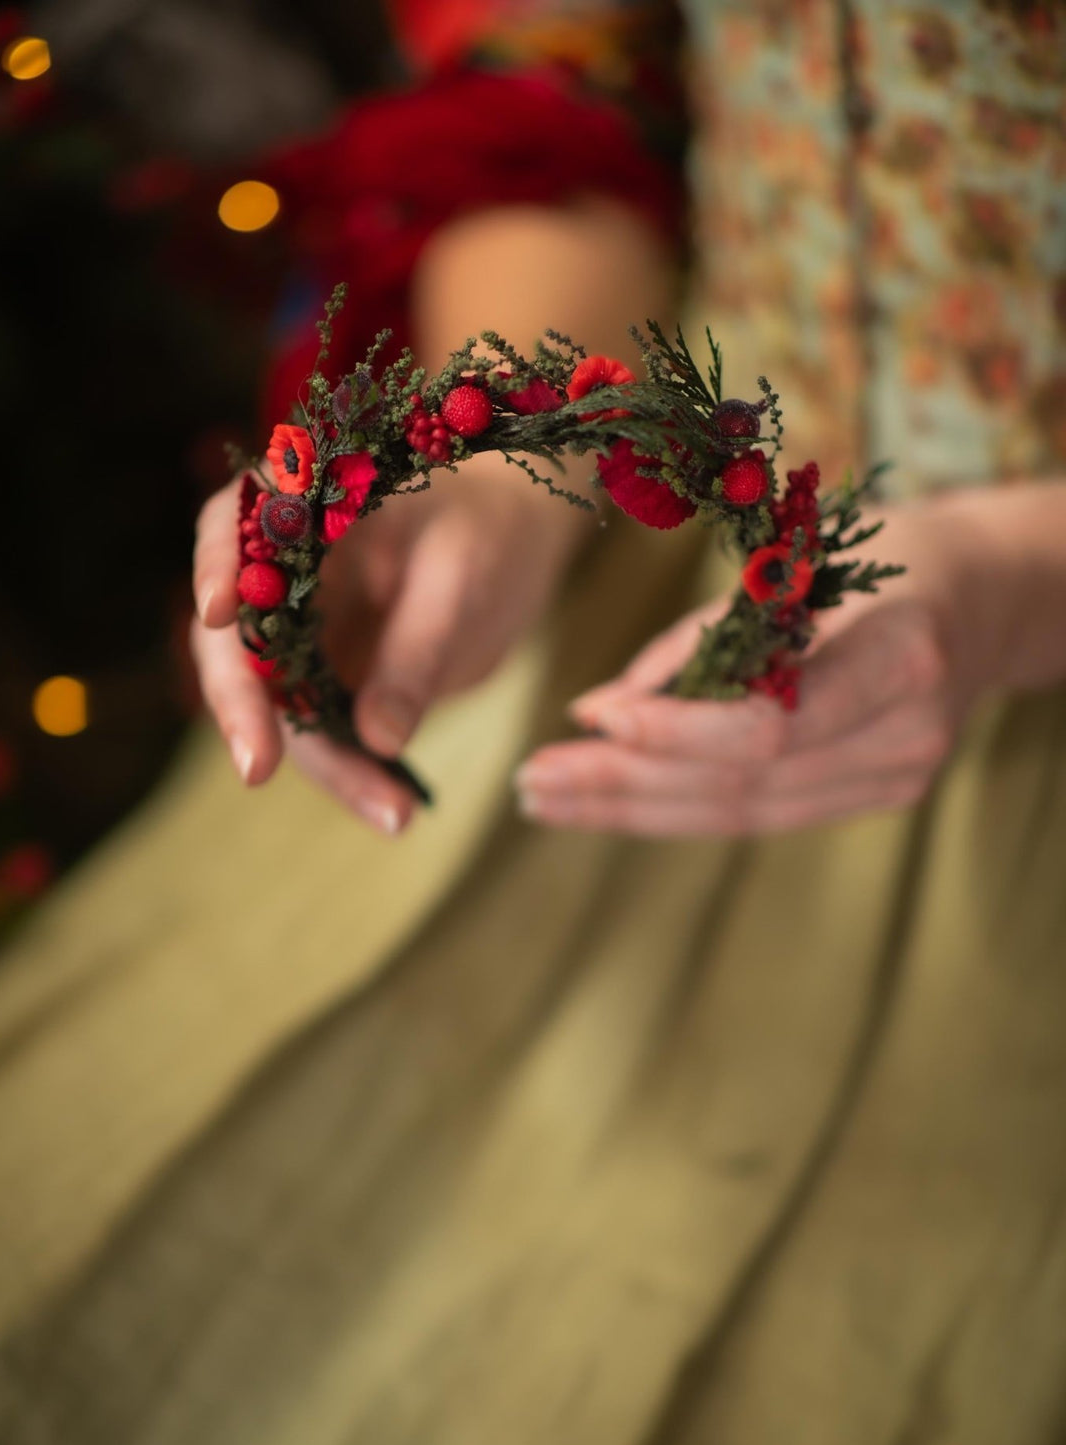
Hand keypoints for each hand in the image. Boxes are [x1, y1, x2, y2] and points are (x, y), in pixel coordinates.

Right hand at [192, 455, 586, 833]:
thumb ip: (416, 651)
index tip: (217, 612)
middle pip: (230, 638)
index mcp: (303, 507)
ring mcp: (295, 632)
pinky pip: (319, 731)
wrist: (511, 547)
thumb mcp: (463, 581)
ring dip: (322, 764)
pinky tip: (390, 807)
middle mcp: (279, 572)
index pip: (234, 524)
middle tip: (257, 769)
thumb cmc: (486, 535)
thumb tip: (378, 738)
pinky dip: (351, 770)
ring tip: (391, 813)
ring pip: (276, 706)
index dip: (215, 564)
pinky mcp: (319, 680)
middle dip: (242, 706)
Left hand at [515, 487, 1049, 838]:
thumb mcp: (802, 559)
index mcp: (900, 657)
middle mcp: (904, 736)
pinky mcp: (875, 797)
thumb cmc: (888, 555)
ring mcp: (895, 779)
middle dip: (624, 786)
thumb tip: (602, 710)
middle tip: (532, 781)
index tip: (589, 715)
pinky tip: (611, 797)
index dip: (672, 731)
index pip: (769, 726)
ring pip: (740, 814)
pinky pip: (759, 813)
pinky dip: (677, 805)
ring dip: (633, 810)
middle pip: (741, 785)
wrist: (988, 598)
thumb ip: (708, 638)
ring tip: (549, 800)